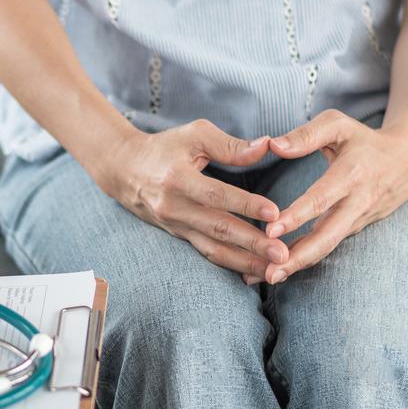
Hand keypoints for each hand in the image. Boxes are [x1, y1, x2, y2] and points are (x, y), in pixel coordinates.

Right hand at [99, 119, 288, 278]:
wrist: (124, 170)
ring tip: (275, 272)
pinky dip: (231, 264)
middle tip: (282, 254)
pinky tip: (254, 273)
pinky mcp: (179, 236)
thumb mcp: (193, 135)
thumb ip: (230, 145)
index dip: (245, 204)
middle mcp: (174, 207)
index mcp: (177, 178)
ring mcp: (175, 226)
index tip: (274, 213)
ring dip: (245, 262)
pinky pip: (207, 253)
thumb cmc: (164, 148)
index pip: (215, 194)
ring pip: (213, 249)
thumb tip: (266, 146)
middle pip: (217, 229)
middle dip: (252, 244)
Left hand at [252, 109, 407, 284]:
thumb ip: (305, 135)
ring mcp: (358, 219)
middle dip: (299, 256)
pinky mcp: (355, 228)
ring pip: (328, 246)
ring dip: (299, 264)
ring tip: (269, 278)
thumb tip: (272, 145)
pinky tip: (280, 269)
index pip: (322, 199)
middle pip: (328, 235)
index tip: (271, 230)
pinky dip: (306, 258)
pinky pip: (329, 245)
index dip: (297, 216)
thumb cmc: (363, 139)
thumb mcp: (337, 125)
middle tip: (270, 272)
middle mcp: (357, 202)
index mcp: (351, 174)